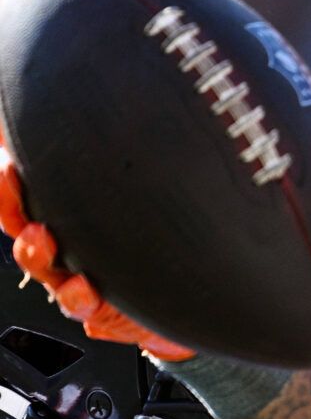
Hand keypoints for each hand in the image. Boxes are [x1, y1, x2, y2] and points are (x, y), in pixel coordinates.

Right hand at [0, 149, 191, 360]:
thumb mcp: (141, 204)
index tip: (8, 146)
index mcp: (67, 216)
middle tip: (9, 175)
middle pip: (20, 221)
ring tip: (42, 236)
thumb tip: (118, 109)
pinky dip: (78, 296)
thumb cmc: (156, 247)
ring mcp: (73, 277)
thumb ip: (124, 172)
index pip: (29, 190)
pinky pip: (77, 304)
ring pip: (39, 263)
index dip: (12, 172)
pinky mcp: (96, 308)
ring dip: (34, 248)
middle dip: (9, 200)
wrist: (184, 303)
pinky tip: (83, 287)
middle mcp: (62, 245)